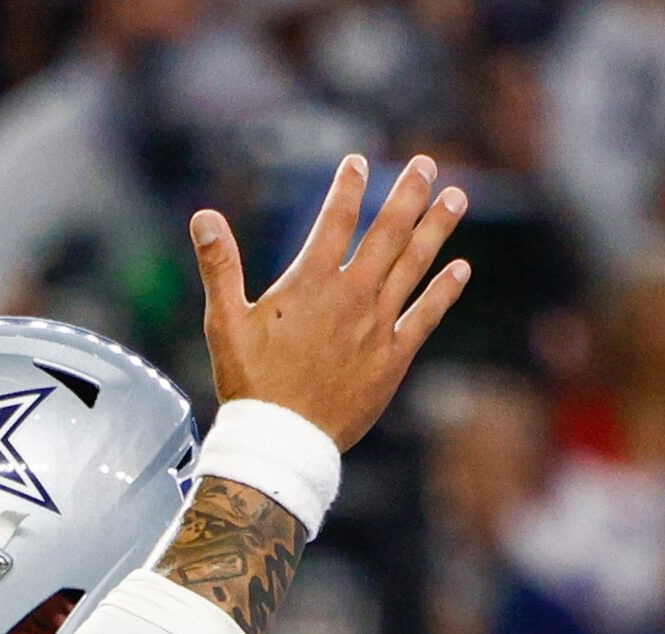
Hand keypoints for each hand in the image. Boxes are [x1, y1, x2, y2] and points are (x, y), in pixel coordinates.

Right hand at [191, 154, 470, 449]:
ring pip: (415, 265)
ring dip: (436, 228)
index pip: (335, 221)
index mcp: (310, 285)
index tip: (359, 162)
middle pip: (388, 233)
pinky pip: (426, 315)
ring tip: (456, 197)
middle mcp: (352, 296)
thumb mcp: (224, 323)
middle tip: (426, 164)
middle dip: (408, 194)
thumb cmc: (249, 383)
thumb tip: (203, 217)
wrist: (282, 440)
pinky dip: (445, 290)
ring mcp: (377, 325)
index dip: (348, 187)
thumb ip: (219, 266)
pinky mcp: (393, 356)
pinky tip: (461, 268)